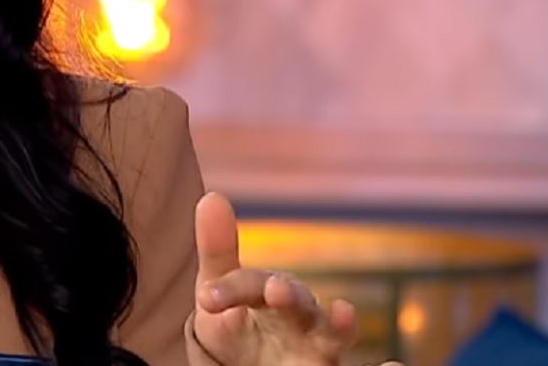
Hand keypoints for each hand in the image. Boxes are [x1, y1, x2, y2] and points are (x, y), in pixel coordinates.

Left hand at [191, 193, 402, 365]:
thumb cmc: (236, 326)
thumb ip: (218, 251)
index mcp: (276, 296)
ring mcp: (321, 351)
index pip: (255, 287)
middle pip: (301, 307)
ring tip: (342, 313)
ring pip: (334, 337)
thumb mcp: (219, 292)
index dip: (233, 289)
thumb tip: (211, 196)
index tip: (205, 296)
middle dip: (290, 298)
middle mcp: (305, 322)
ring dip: (339, 326)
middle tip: (276, 290)